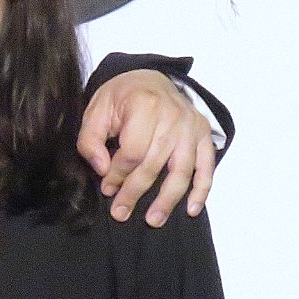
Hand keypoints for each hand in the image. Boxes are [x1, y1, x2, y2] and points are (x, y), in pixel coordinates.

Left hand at [76, 69, 214, 226]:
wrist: (150, 78)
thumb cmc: (121, 96)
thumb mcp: (96, 110)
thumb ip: (91, 140)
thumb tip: (103, 169)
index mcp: (144, 106)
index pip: (132, 152)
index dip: (117, 174)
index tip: (107, 188)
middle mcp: (173, 116)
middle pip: (154, 164)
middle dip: (135, 192)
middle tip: (120, 213)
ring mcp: (191, 126)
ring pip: (181, 171)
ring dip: (168, 199)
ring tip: (153, 220)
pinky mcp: (204, 134)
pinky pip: (207, 166)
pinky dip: (202, 190)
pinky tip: (192, 209)